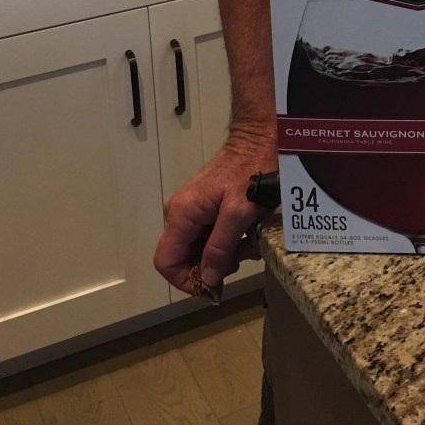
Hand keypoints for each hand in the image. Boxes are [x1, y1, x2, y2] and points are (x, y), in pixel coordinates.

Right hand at [153, 127, 275, 294]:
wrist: (259, 139)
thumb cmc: (251, 170)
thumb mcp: (239, 212)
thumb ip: (220, 247)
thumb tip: (207, 280)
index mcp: (182, 214)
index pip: (166, 261)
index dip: (185, 280)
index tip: (212, 285)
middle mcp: (180, 213)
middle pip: (183, 257)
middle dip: (211, 266)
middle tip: (239, 259)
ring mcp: (193, 210)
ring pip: (199, 248)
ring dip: (224, 254)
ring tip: (249, 244)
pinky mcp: (206, 208)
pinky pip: (210, 236)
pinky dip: (228, 241)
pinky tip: (248, 234)